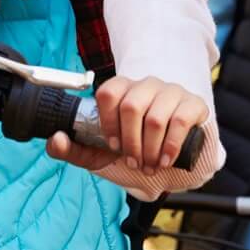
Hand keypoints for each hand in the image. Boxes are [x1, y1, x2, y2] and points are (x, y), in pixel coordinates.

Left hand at [46, 75, 207, 172]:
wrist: (173, 162)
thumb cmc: (134, 151)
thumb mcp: (100, 154)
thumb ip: (72, 149)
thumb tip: (55, 139)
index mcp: (122, 89)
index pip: (108, 92)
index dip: (108, 121)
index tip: (112, 144)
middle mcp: (146, 84)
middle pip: (131, 106)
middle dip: (131, 141)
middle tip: (133, 162)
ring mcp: (172, 92)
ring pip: (156, 117)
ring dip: (150, 148)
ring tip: (149, 165)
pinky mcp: (194, 104)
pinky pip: (181, 120)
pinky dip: (170, 146)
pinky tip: (165, 160)